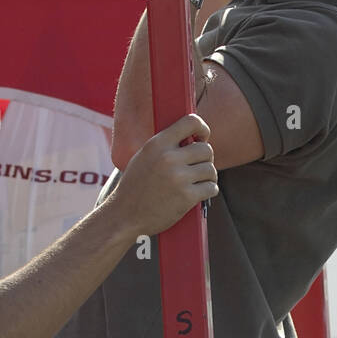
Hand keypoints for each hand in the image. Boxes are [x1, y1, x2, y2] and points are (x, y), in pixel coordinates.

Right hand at [116, 113, 216, 234]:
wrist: (125, 216)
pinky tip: (201, 193)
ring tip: (198, 182)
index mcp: (157, 144)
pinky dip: (209, 190)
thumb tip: (192, 138)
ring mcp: (178, 178)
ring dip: (208, 177)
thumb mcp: (144, 156)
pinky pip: (212, 188)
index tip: (202, 138)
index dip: (202, 129)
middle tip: (198, 168)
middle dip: (205, 159)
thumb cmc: (135, 187)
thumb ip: (165, 145)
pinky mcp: (186, 197)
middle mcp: (168, 158)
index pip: (191, 121)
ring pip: (211, 169)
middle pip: (206, 149)